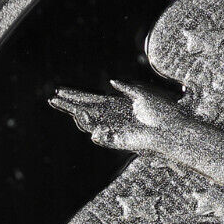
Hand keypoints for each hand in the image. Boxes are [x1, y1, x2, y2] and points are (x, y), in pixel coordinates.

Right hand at [49, 81, 185, 154]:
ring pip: (89, 124)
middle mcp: (111, 119)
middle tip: (52, 100)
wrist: (171, 129)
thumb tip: (112, 82)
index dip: (76, 96)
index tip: (61, 91)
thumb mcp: (141, 96)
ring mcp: (114, 130)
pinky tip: (86, 121)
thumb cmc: (160, 113)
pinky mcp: (118, 141)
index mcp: (116, 106)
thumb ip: (126, 89)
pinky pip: (101, 137)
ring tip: (68, 108)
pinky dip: (93, 130)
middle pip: (84, 112)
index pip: (91, 100)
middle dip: (68, 106)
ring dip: (77, 116)